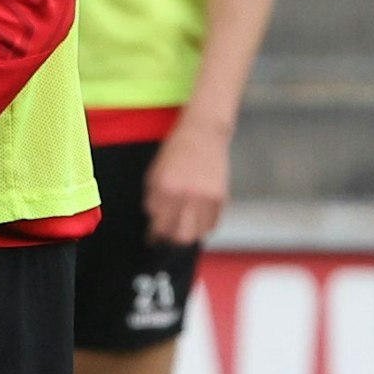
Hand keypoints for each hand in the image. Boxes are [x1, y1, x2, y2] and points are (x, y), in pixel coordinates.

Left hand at [144, 119, 231, 244]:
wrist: (202, 133)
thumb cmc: (176, 151)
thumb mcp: (155, 173)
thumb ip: (153, 199)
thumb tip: (154, 221)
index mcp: (165, 189)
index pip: (159, 226)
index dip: (155, 235)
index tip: (154, 238)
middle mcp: (186, 195)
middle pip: (180, 236)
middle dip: (172, 239)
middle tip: (169, 235)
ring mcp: (205, 197)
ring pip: (198, 234)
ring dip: (190, 233)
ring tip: (185, 227)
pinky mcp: (220, 197)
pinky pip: (213, 224)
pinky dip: (204, 226)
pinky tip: (198, 219)